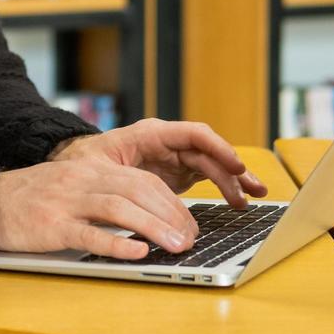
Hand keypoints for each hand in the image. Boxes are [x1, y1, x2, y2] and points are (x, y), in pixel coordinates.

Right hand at [0, 157, 201, 259]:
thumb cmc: (31, 199)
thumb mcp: (72, 185)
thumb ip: (105, 194)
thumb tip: (148, 217)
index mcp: (92, 169)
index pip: (143, 179)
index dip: (172, 202)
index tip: (190, 224)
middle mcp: (83, 180)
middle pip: (138, 190)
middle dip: (172, 215)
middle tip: (192, 239)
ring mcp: (67, 202)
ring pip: (119, 208)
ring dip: (154, 228)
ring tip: (177, 247)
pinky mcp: (51, 226)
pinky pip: (88, 234)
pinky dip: (116, 243)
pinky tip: (137, 252)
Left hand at [48, 118, 268, 206]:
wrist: (79, 167)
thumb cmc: (87, 162)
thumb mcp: (98, 166)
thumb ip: (123, 175)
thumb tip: (140, 192)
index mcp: (151, 134)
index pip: (192, 134)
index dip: (216, 147)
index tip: (235, 164)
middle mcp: (168, 142)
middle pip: (208, 151)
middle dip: (232, 169)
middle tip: (250, 189)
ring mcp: (175, 157)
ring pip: (213, 165)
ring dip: (235, 180)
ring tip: (254, 196)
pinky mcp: (179, 172)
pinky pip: (209, 176)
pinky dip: (226, 187)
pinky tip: (241, 199)